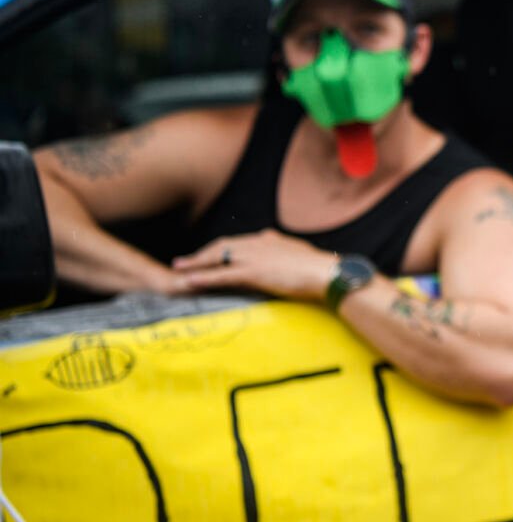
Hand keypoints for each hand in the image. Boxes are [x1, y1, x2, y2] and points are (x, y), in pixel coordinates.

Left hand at [174, 229, 341, 301]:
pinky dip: (204, 277)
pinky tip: (190, 281)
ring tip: (179, 269)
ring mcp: (254, 257)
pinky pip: (222, 275)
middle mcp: (258, 244)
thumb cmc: (319, 269)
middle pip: (222, 246)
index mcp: (269, 240)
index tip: (210, 255)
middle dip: (201, 254)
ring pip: (217, 258)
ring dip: (195, 263)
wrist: (326, 274)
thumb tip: (290, 257)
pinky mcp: (252, 272)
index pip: (238, 242)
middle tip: (183, 261)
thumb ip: (288, 254)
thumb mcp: (301, 256)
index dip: (221, 249)